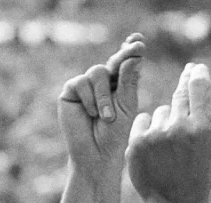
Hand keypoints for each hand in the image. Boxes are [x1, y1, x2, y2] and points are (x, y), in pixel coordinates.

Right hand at [59, 34, 144, 178]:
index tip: (139, 40)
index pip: (124, 63)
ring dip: (104, 96)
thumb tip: (135, 55)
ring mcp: (85, 85)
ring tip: (106, 117)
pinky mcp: (70, 92)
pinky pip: (81, 83)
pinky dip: (89, 99)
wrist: (96, 154)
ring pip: (97, 72)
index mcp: (119, 85)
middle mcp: (102, 82)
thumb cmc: (115, 134)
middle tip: (137, 47)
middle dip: (124, 56)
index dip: (130, 50)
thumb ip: (128, 81)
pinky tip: (91, 115)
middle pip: (112, 62)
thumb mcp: (126, 106)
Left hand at [126, 63, 210, 202]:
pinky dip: (148, 129)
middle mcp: (180, 129)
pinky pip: (143, 121)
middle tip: (187, 74)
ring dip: (165, 121)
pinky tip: (154, 148)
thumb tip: (201, 80)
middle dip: (184, 85)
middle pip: (180, 95)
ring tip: (170, 147)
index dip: (197, 75)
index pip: (199, 88)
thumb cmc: (197, 175)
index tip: (196, 68)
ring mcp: (156, 135)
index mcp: (203, 129)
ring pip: (162, 111)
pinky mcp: (136, 142)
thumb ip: (205, 114)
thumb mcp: (208, 145)